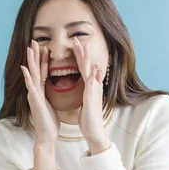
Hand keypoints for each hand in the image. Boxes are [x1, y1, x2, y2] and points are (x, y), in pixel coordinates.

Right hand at [21, 40, 59, 142]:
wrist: (46, 135)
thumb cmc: (50, 122)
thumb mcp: (52, 105)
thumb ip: (50, 96)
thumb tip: (52, 91)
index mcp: (41, 91)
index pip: (42, 72)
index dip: (43, 60)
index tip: (44, 48)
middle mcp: (35, 91)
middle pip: (35, 69)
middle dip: (35, 55)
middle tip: (34, 41)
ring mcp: (33, 95)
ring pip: (33, 74)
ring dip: (31, 61)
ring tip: (30, 49)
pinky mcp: (35, 100)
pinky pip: (31, 86)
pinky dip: (28, 77)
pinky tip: (25, 68)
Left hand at [73, 38, 108, 152]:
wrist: (94, 130)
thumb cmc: (88, 118)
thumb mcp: (87, 101)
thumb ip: (88, 90)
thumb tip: (89, 84)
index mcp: (88, 86)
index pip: (82, 67)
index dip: (79, 56)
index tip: (74, 45)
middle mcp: (92, 85)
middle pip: (86, 64)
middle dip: (81, 51)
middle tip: (76, 38)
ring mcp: (93, 90)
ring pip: (89, 70)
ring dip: (86, 57)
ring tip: (83, 45)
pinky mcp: (92, 97)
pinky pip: (92, 83)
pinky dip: (92, 74)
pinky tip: (92, 66)